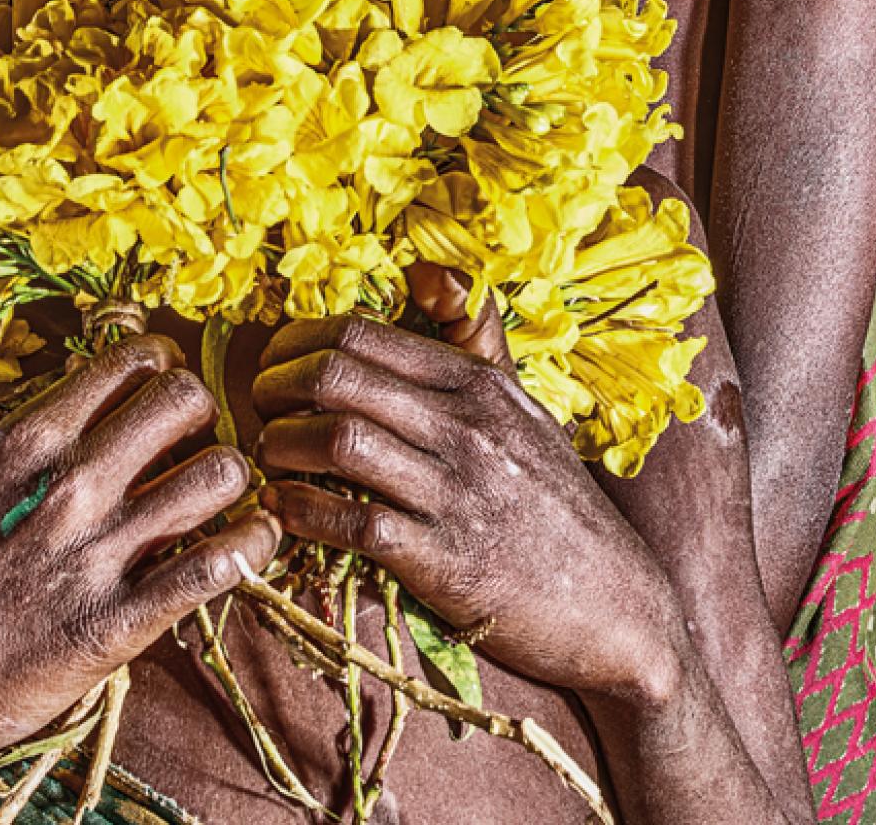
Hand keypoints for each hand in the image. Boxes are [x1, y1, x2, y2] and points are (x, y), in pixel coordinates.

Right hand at [0, 335, 278, 804]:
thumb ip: (20, 453)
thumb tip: (72, 415)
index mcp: (25, 441)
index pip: (126, 363)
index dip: (160, 363)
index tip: (163, 381)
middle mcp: (69, 485)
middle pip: (182, 402)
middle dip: (204, 410)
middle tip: (200, 435)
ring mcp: (95, 556)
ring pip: (214, 476)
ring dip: (235, 477)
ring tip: (232, 491)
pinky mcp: (115, 627)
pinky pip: (212, 571)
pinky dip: (250, 547)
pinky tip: (254, 542)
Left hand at [252, 280, 678, 704]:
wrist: (618, 607)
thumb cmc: (557, 501)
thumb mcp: (524, 406)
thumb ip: (473, 338)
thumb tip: (424, 269)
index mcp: (476, 383)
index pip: (359, 333)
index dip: (296, 341)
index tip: (273, 361)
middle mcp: (465, 426)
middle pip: (337, 375)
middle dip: (275, 385)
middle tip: (257, 405)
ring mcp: (455, 492)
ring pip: (337, 439)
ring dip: (280, 446)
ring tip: (267, 456)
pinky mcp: (444, 560)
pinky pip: (350, 522)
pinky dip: (301, 511)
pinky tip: (283, 511)